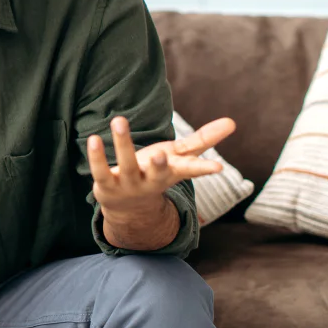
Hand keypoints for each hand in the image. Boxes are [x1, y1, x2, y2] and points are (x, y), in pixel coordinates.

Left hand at [87, 115, 235, 216]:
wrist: (130, 208)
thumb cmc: (158, 173)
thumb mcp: (180, 157)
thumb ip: (204, 140)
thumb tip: (233, 121)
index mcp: (172, 173)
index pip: (190, 172)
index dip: (203, 169)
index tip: (219, 168)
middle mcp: (152, 181)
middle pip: (157, 173)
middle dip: (159, 165)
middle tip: (161, 153)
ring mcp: (129, 184)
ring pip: (127, 165)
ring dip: (123, 144)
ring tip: (119, 120)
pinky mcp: (107, 184)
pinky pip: (101, 170)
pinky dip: (96, 156)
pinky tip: (94, 138)